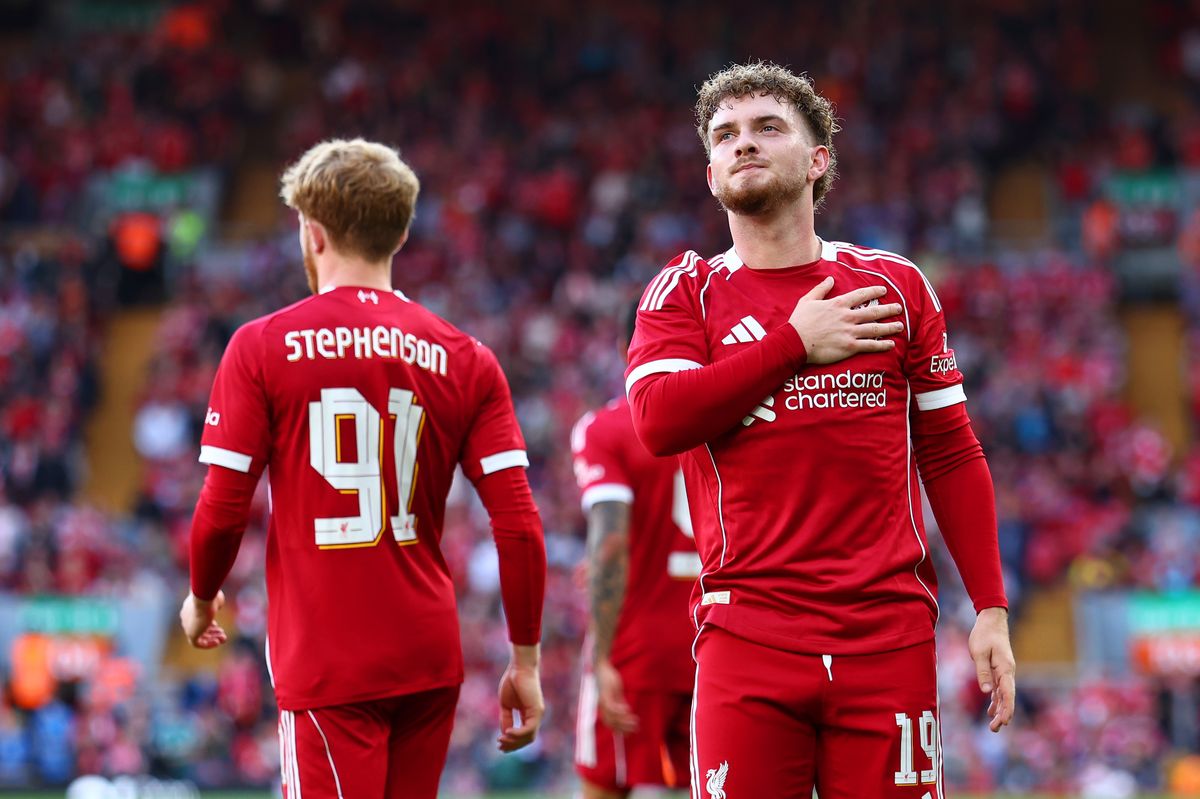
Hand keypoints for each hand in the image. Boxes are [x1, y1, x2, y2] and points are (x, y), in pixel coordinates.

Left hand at [179, 590, 227, 648]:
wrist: (203, 598)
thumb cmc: (210, 596)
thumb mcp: (215, 597)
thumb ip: (216, 603)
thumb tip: (219, 606)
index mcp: (189, 609)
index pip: (198, 620)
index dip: (208, 624)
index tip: (217, 626)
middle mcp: (186, 619)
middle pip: (199, 628)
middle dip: (211, 632)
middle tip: (222, 633)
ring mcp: (187, 627)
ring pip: (200, 636)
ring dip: (212, 638)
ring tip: (223, 639)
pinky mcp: (191, 634)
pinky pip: (198, 643)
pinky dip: (208, 644)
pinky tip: (217, 642)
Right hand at [497, 645, 543, 751]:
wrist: (519, 667)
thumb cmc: (512, 681)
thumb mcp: (506, 705)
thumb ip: (506, 719)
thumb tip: (504, 734)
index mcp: (528, 715)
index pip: (523, 735)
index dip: (512, 742)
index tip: (499, 743)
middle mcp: (535, 716)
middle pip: (527, 739)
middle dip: (513, 745)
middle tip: (499, 746)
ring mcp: (537, 714)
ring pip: (529, 737)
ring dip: (514, 742)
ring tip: (501, 740)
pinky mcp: (537, 710)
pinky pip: (529, 729)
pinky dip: (518, 734)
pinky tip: (507, 733)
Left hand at [594, 657, 637, 733]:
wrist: (602, 668)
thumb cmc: (609, 680)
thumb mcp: (616, 694)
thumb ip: (620, 703)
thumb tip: (627, 713)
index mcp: (604, 708)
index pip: (611, 724)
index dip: (620, 730)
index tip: (630, 734)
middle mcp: (602, 707)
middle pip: (611, 723)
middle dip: (624, 728)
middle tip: (635, 729)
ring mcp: (603, 701)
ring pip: (612, 717)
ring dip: (624, 721)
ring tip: (635, 722)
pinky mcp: (605, 694)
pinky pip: (611, 706)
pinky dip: (619, 710)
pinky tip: (628, 710)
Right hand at [788, 277, 903, 363]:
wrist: (795, 342)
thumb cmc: (799, 322)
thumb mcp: (807, 300)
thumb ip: (821, 289)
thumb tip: (831, 279)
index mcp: (838, 304)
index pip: (861, 295)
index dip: (874, 291)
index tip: (883, 290)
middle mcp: (847, 317)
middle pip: (873, 312)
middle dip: (888, 309)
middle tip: (899, 308)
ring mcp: (850, 332)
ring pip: (875, 329)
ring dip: (889, 327)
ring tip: (900, 326)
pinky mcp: (849, 347)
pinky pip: (870, 345)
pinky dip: (882, 345)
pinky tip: (891, 344)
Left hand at [969, 606, 1015, 731]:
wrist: (991, 620)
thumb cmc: (984, 634)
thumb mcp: (979, 652)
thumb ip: (983, 672)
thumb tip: (986, 692)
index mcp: (1005, 668)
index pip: (1008, 693)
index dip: (1007, 709)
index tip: (1004, 721)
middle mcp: (1007, 672)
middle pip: (1007, 697)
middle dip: (1003, 714)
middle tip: (995, 729)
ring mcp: (1004, 671)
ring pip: (1003, 695)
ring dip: (999, 710)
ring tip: (994, 726)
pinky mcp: (998, 669)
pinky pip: (999, 688)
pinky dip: (996, 700)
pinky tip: (991, 710)